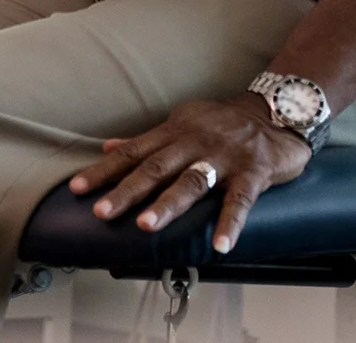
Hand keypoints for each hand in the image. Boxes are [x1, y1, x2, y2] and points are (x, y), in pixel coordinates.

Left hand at [67, 96, 310, 254]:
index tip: (77, 188)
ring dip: (168, 204)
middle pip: (156, 168)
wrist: (278, 110)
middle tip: (102, 212)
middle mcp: (195, 142)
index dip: (104, 170)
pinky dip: (230, 222)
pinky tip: (221, 245)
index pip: (133, 153)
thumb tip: (108, 147)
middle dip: (128, 191)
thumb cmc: (224, 123)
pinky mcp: (254, 171)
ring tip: (147, 226)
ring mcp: (224, 157)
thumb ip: (147, 141)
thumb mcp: (182, 123)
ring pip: (192, 180)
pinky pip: (240, 199)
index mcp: (174, 133)